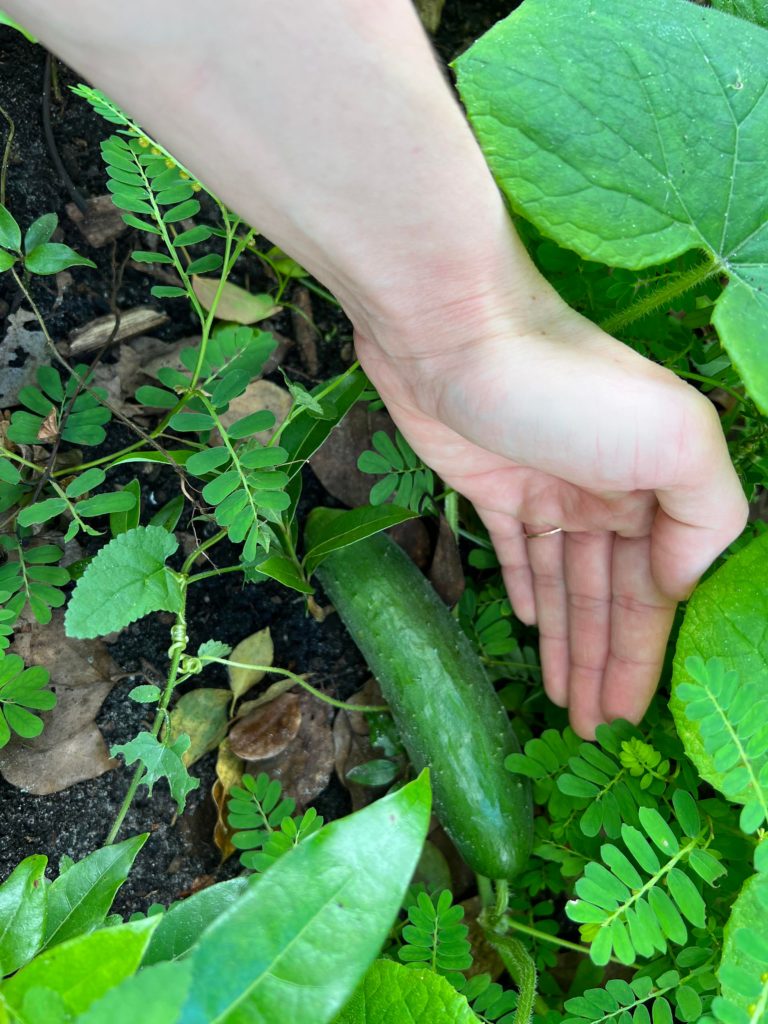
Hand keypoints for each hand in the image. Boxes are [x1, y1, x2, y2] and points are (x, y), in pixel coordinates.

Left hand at [356, 280, 747, 738]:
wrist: (452, 328)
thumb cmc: (566, 386)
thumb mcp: (676, 441)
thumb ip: (708, 518)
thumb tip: (677, 583)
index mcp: (658, 487)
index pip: (657, 594)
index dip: (644, 660)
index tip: (631, 723)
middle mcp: (608, 489)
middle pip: (609, 598)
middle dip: (605, 666)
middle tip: (593, 734)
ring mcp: (547, 486)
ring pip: (563, 583)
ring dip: (567, 642)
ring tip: (565, 703)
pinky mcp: (491, 482)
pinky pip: (518, 551)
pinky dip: (528, 589)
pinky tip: (531, 625)